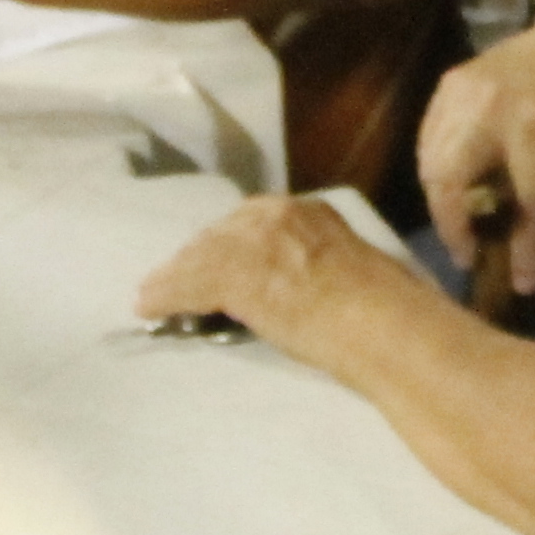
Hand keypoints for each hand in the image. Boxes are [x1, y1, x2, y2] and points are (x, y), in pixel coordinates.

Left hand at [134, 194, 392, 352]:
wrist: (384, 323)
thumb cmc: (385, 311)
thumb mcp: (350, 272)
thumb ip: (319, 269)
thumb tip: (305, 290)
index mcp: (311, 212)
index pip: (251, 222)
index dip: (227, 245)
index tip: (212, 261)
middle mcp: (277, 214)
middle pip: (219, 233)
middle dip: (197, 257)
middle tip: (177, 279)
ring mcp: (253, 240)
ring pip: (199, 256)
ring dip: (174, 278)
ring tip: (152, 295)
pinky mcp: (234, 272)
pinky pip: (187, 283)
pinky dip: (166, 295)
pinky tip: (148, 308)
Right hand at [418, 5, 534, 301]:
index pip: (525, 201)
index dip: (524, 247)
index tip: (523, 285)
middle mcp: (489, 106)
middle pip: (451, 182)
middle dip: (454, 228)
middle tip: (469, 258)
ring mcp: (462, 90)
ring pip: (430, 162)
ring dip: (440, 202)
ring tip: (460, 231)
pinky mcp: (451, 82)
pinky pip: (428, 137)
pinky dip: (434, 168)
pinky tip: (451, 190)